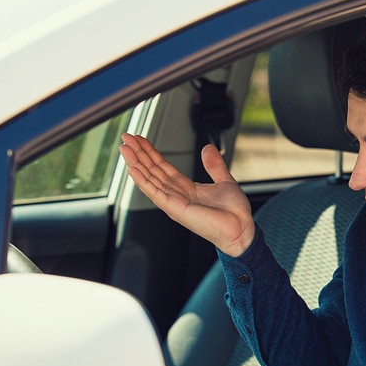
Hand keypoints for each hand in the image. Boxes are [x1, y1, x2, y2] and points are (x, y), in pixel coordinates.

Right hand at [119, 133, 255, 256]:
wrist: (241, 228)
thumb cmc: (233, 211)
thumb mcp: (224, 180)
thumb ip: (214, 165)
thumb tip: (207, 147)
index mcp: (186, 188)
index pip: (162, 167)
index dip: (151, 152)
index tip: (140, 140)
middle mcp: (176, 195)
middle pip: (152, 170)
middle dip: (139, 153)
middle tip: (126, 137)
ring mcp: (173, 202)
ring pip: (149, 179)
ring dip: (135, 163)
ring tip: (124, 148)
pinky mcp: (174, 208)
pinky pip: (154, 192)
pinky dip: (142, 180)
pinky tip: (132, 168)